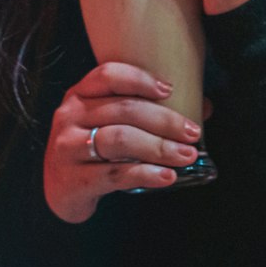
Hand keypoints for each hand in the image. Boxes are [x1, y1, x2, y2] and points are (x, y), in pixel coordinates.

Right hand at [43, 63, 206, 221]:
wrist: (61, 191)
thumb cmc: (92, 150)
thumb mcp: (109, 124)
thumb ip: (148, 113)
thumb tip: (203, 107)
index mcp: (79, 95)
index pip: (108, 75)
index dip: (140, 79)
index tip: (169, 90)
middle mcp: (70, 117)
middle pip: (123, 110)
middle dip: (165, 121)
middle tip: (193, 133)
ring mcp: (68, 148)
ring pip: (120, 140)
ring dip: (159, 147)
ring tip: (186, 155)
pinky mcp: (74, 179)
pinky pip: (115, 174)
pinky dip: (145, 174)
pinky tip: (167, 176)